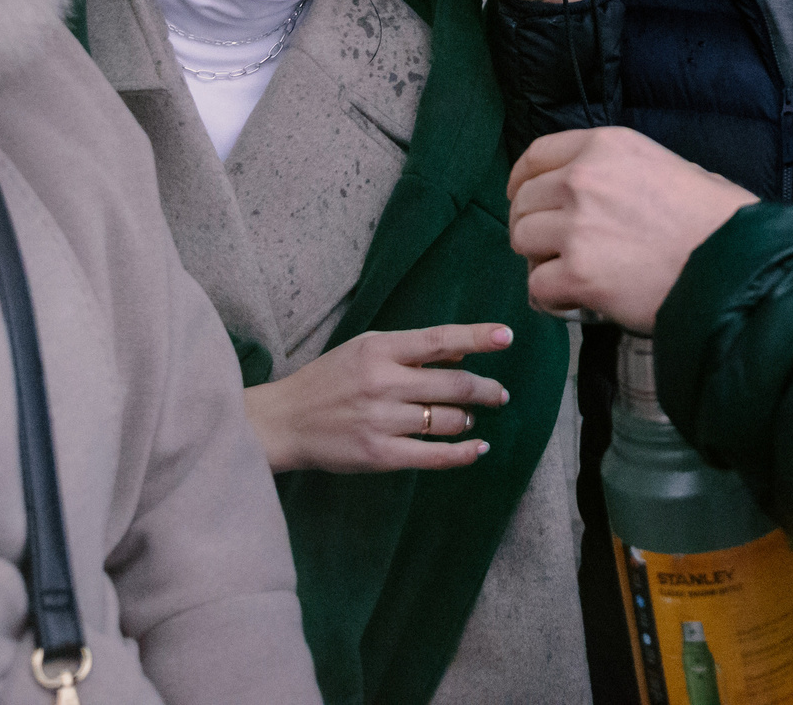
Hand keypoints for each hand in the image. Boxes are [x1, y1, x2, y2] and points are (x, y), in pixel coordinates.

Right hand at [243, 323, 513, 473]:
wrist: (285, 422)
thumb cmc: (328, 381)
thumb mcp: (363, 350)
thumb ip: (408, 350)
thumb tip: (460, 355)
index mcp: (379, 348)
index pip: (439, 339)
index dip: (477, 337)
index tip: (507, 337)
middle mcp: (383, 381)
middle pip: (454, 385)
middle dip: (486, 390)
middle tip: (500, 394)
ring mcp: (382, 420)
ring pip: (446, 419)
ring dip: (467, 419)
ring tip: (468, 418)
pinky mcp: (379, 455)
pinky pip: (433, 455)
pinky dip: (462, 453)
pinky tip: (476, 448)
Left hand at [507, 127, 755, 333]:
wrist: (734, 266)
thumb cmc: (718, 221)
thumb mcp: (676, 167)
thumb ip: (630, 171)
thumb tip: (614, 189)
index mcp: (606, 146)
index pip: (537, 155)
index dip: (523, 180)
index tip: (522, 196)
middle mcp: (583, 178)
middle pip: (525, 201)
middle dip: (532, 226)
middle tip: (552, 249)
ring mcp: (576, 226)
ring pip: (522, 241)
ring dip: (540, 261)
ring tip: (568, 274)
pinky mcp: (576, 274)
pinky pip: (537, 286)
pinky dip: (550, 298)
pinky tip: (572, 302)